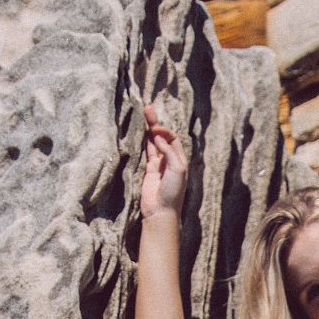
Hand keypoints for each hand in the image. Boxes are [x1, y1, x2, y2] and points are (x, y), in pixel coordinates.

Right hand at [141, 103, 187, 218]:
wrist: (160, 210)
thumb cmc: (173, 192)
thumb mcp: (177, 169)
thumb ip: (169, 152)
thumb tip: (157, 137)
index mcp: (179, 159)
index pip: (172, 138)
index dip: (164, 131)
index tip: (155, 130)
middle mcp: (169, 160)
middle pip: (161, 137)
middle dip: (155, 123)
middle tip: (147, 108)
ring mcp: (158, 164)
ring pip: (152, 142)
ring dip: (148, 128)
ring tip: (142, 112)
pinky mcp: (147, 169)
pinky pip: (145, 151)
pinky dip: (142, 140)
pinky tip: (139, 130)